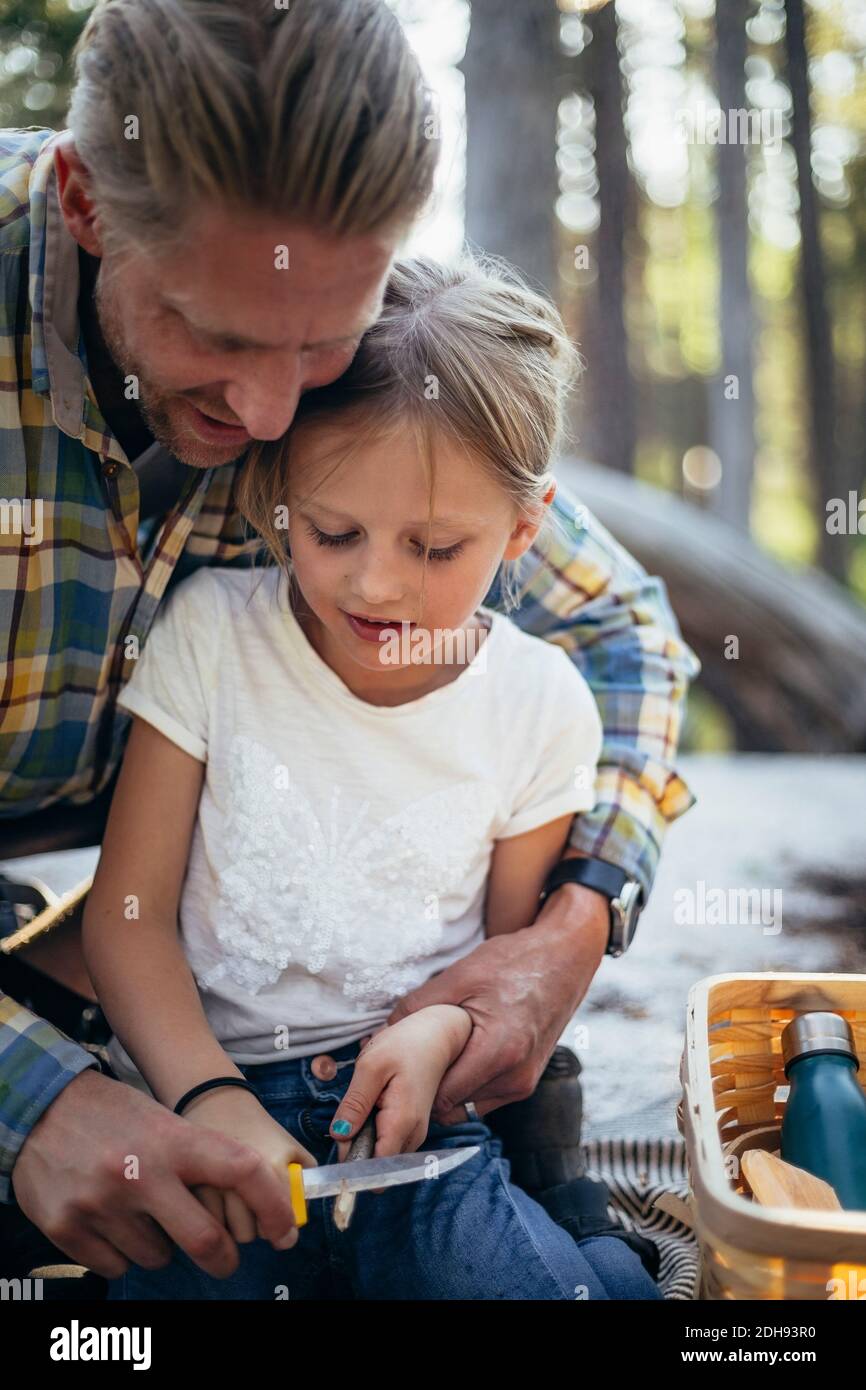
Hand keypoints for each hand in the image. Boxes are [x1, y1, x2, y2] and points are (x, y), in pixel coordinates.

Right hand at [11, 1068, 302, 1279]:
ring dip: (162, 1246)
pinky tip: (112, 1220)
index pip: (242, 1172)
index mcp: (173, 1139)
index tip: (283, 1230)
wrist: (42, 1106)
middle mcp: (140, 1173)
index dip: (273, 1206)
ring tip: (143, 1212)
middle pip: (206, 1241)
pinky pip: (117, 1266)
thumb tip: (251, 1207)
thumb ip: (201, 1160)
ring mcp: (101, 1203)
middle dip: (224, 1258)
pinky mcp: (67, 1226)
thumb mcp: (164, 1121)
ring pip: (158, 1257)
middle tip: (224, 1258)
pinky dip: (123, 1253)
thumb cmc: (115, 1114)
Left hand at [327, 1006, 471, 1159]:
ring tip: (366, 1104)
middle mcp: (412, 1136)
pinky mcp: (411, 1129)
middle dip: (356, 1147)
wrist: (435, 1036)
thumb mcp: (371, 1067)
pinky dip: (373, 1130)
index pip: (376, 1168)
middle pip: (376, 1163)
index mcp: (402, 1123)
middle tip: (351, 1112)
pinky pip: (386, 1141)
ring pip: (380, 1153)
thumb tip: (340, 1135)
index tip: (339, 1141)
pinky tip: (374, 1106)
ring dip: (364, 1137)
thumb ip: (355, 1103)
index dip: (352, 1162)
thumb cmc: (405, 1046)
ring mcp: (414, 1134)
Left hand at [386, 883, 607, 1123]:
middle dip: (426, 1089)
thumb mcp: (461, 976)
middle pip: (452, 1106)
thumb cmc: (515, 962)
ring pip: (468, 1105)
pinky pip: (485, 1096)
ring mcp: (524, 1083)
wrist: (565, 957)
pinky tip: (457, 1054)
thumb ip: (418, 1007)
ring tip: (433, 1055)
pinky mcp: (527, 1081)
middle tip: (406, 1062)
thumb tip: (381, 1033)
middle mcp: (515, 1078)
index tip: (393, 1069)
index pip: (439, 1098)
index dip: (412, 1086)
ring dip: (447, 1086)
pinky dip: (466, 1082)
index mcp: (499, 1052)